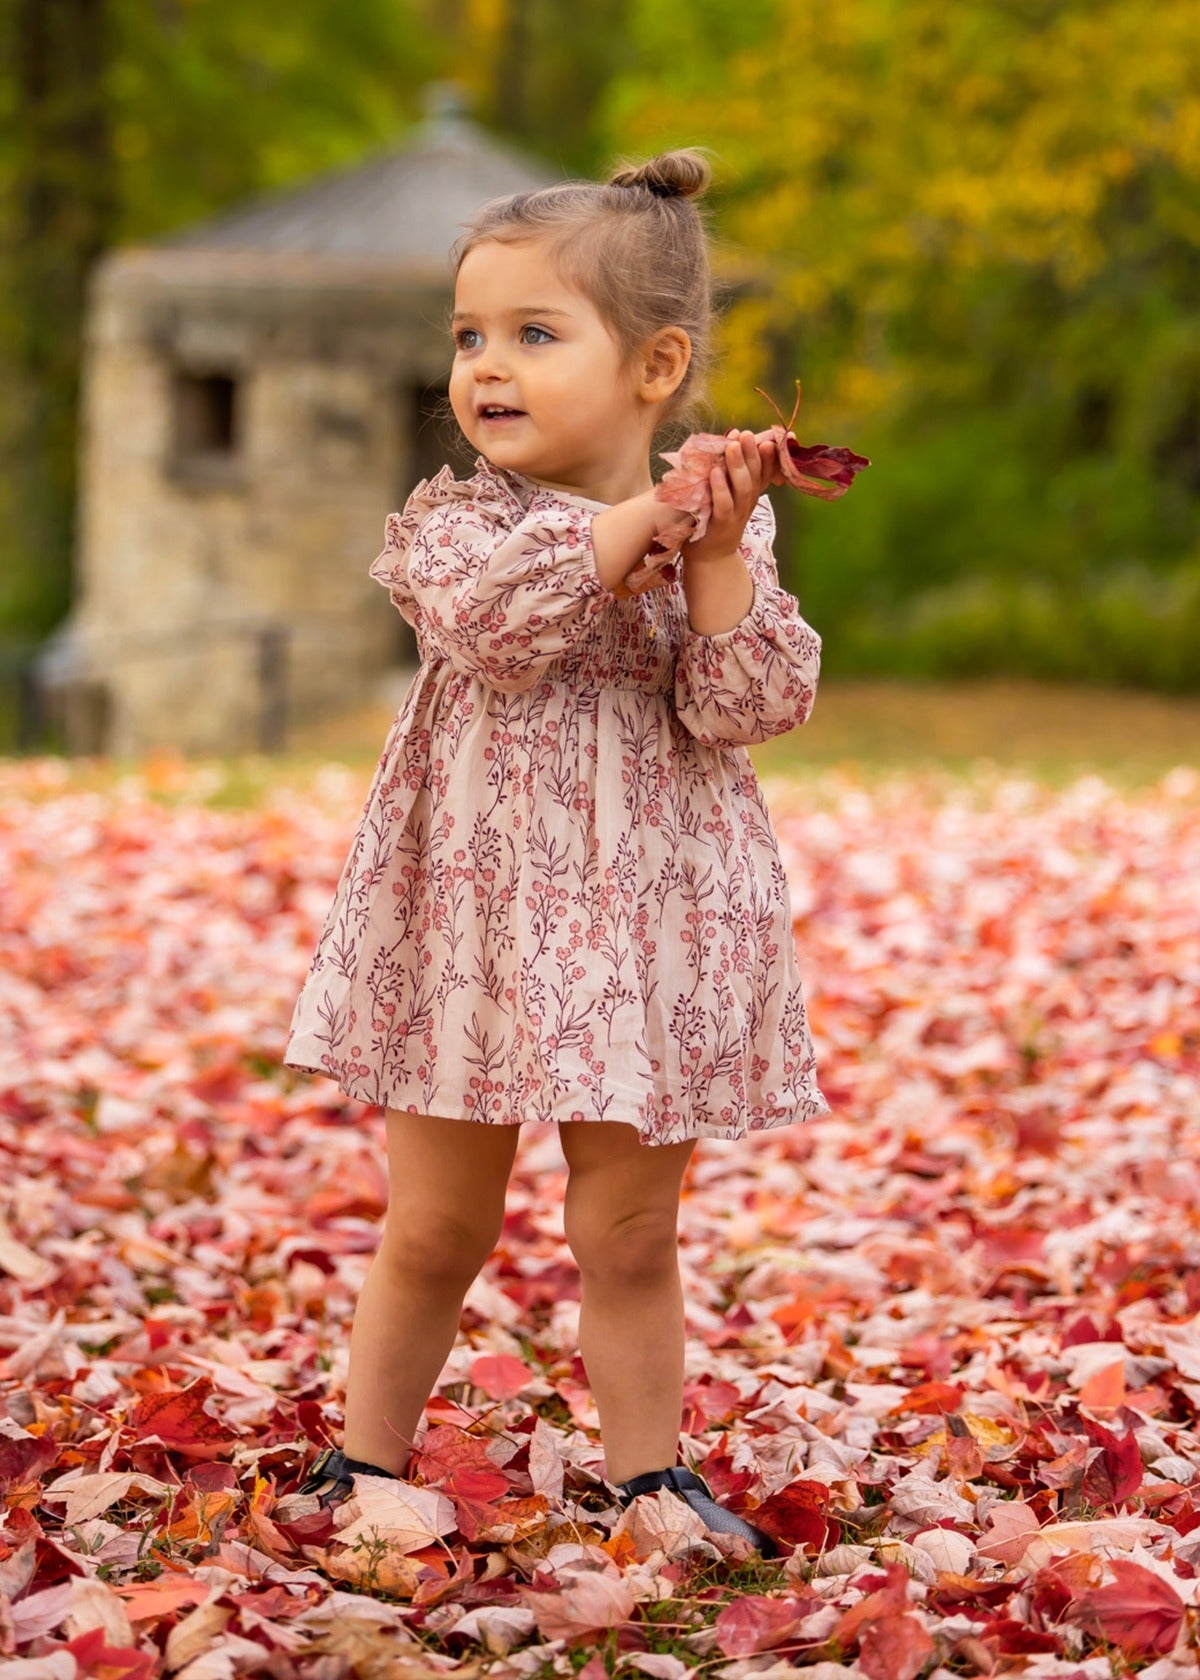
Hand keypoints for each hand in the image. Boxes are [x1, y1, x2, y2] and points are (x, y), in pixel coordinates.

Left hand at [683, 430, 774, 564]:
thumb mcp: (729, 493)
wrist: (711, 557)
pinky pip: (724, 505)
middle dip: (752, 453)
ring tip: (732, 446)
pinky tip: (715, 473)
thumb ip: (731, 470)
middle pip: (755, 475)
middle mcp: (748, 502)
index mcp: (751, 492)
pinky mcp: (721, 524)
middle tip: (747, 434)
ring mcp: (737, 514)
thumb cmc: (716, 518)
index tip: (768, 437)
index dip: (768, 454)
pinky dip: (721, 488)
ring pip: (743, 488)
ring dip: (738, 466)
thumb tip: (732, 437)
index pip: (765, 470)